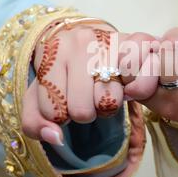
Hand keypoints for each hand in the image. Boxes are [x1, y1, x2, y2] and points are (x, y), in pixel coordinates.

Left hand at [21, 23, 157, 144]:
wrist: (89, 43)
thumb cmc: (64, 74)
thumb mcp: (39, 96)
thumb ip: (35, 122)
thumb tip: (55, 137)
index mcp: (51, 52)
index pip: (53, 113)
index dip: (60, 116)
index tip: (65, 99)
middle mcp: (80, 41)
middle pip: (83, 111)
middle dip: (86, 112)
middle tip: (87, 96)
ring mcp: (110, 39)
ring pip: (111, 102)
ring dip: (110, 104)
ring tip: (105, 88)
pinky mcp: (137, 41)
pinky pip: (142, 79)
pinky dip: (138, 90)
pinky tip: (127, 83)